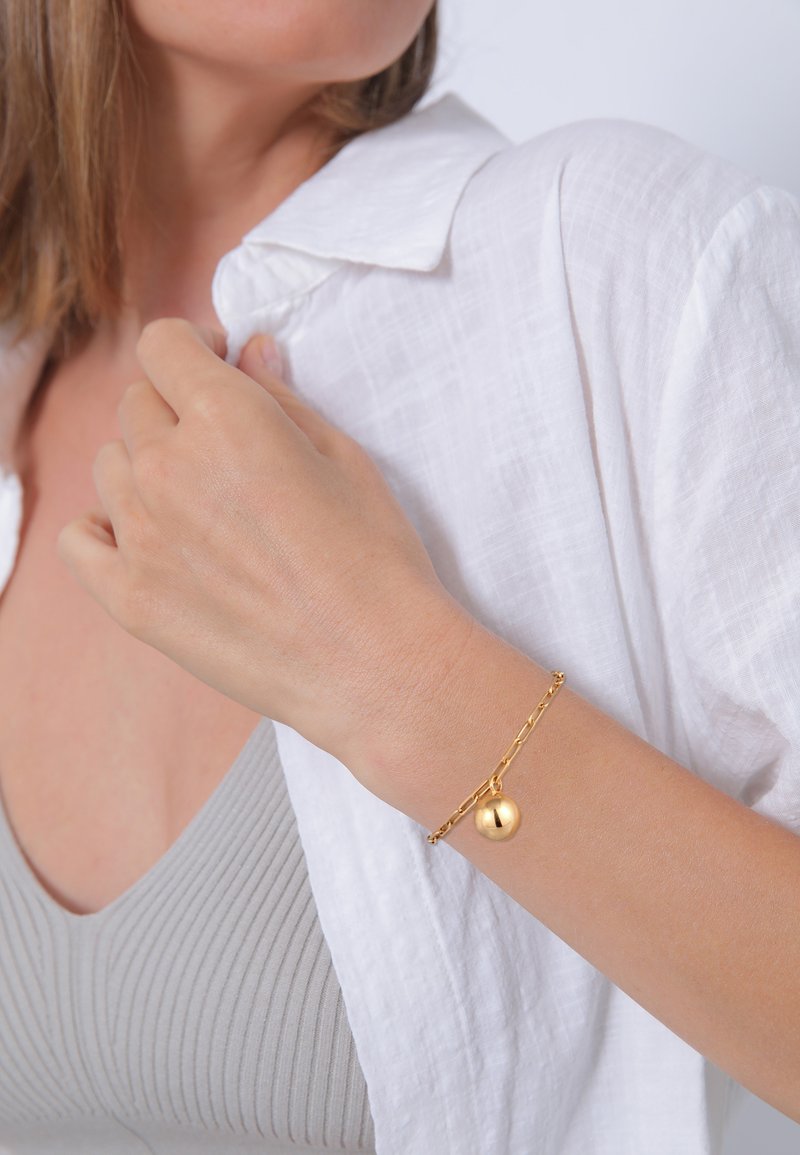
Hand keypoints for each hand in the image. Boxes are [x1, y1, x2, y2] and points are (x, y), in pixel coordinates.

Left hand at [56, 318, 472, 790]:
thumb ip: (282, 397)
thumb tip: (250, 353)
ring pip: (110, 467)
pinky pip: (79, 539)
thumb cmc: (374, 558)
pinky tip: (148, 536)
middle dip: (176, 408)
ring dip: (146, 466)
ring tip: (199, 501)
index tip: (216, 367)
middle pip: (136, 406)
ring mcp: (142, 536)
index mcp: (225, 419)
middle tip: (222, 444)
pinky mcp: (131, 597)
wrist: (374, 662)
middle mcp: (168, 468)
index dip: (193, 348)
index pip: (162, 345)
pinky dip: (105, 527)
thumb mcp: (344, 456)